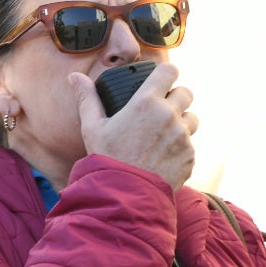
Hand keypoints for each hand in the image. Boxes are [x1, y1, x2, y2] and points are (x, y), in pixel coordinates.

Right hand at [70, 63, 196, 189]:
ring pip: (191, 119)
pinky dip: (179, 148)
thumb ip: (87, 98)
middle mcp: (169, 116)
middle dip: (175, 98)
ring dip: (180, 122)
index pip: (170, 71)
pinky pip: (189, 145)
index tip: (160, 80)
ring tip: (161, 136)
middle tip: (159, 111)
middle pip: (186, 93)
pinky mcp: (189, 156)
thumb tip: (74, 77)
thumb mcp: (92, 127)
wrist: (124, 196)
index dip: (166, 73)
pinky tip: (160, 158)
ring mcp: (183, 137)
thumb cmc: (106, 159)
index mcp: (146, 102)